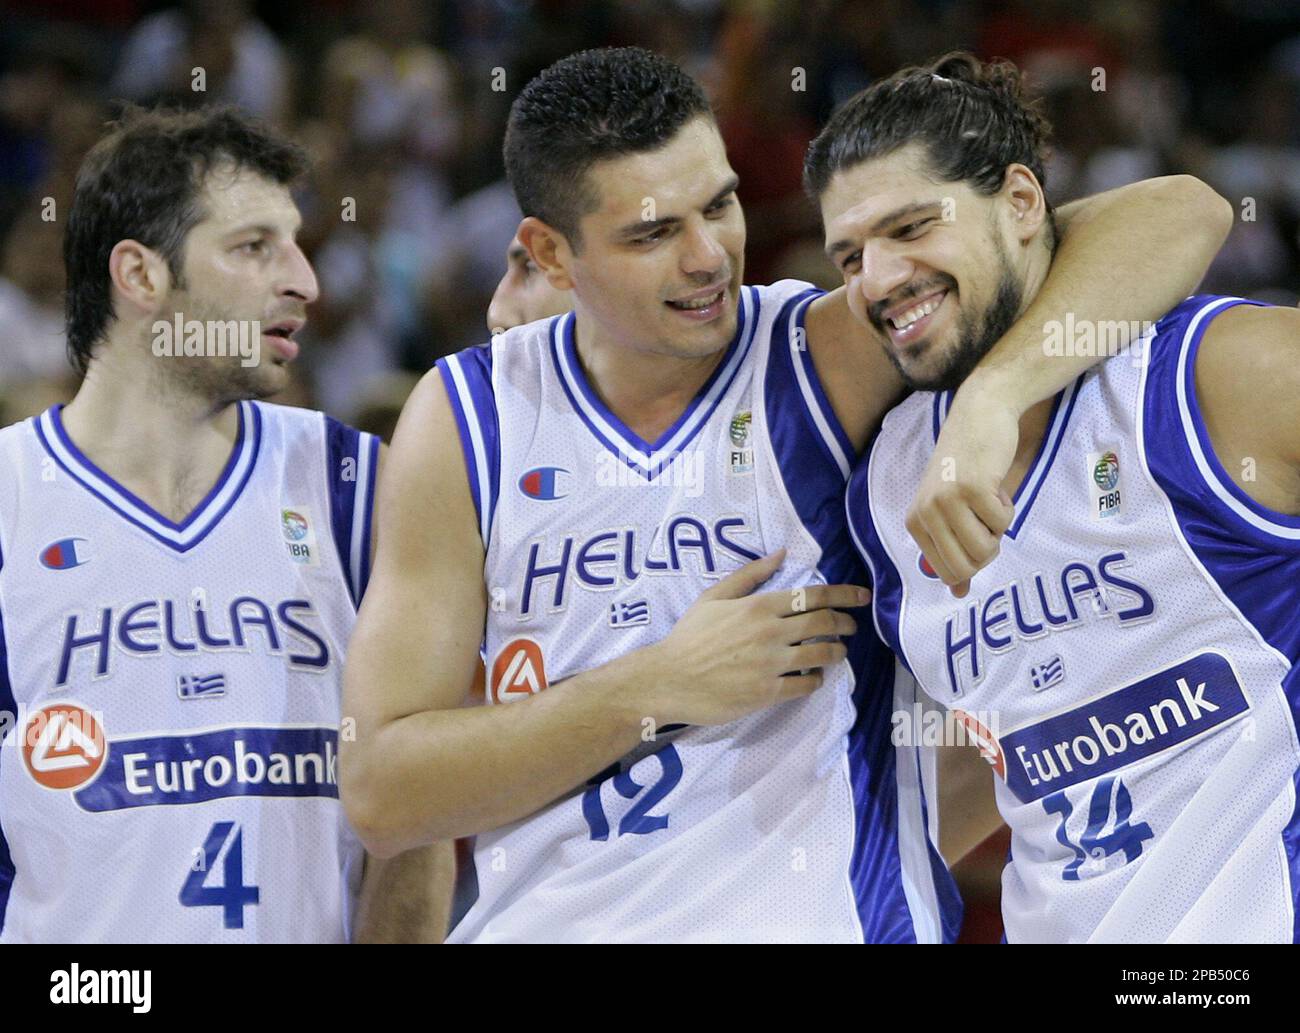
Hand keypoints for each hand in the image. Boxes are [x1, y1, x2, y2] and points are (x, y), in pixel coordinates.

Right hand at [640, 550, 868, 726]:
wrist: (669, 678)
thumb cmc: (689, 636)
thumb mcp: (713, 597)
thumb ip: (749, 575)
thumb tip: (780, 555)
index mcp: (760, 606)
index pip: (814, 596)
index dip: (845, 595)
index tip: (863, 596)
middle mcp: (771, 632)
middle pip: (825, 623)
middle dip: (846, 623)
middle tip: (851, 626)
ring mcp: (772, 663)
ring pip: (823, 654)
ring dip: (837, 651)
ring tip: (837, 651)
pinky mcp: (769, 692)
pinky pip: (807, 684)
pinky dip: (817, 679)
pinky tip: (814, 676)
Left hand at [907, 379, 1017, 597]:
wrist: (978, 417)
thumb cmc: (966, 467)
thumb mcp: (950, 510)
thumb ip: (953, 550)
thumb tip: (959, 593)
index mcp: (916, 523)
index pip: (948, 572)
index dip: (973, 559)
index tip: (973, 530)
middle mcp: (926, 514)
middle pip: (967, 566)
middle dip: (988, 549)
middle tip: (985, 519)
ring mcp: (947, 501)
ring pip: (986, 548)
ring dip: (998, 528)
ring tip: (987, 499)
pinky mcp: (973, 488)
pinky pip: (1003, 522)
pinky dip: (1008, 507)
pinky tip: (994, 483)